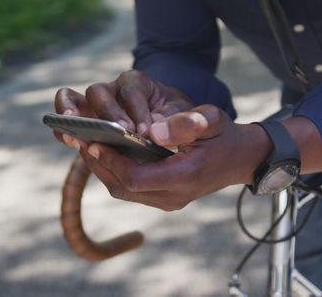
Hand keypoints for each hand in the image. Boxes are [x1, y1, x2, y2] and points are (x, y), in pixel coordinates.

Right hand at [54, 70, 192, 144]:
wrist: (175, 128)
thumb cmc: (184, 122)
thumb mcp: (199, 118)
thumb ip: (187, 122)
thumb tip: (156, 133)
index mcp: (139, 83)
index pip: (132, 90)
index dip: (135, 110)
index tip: (143, 133)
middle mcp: (113, 90)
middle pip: (99, 92)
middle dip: (108, 114)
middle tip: (121, 134)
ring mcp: (95, 105)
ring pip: (74, 100)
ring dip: (75, 118)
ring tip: (79, 137)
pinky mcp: (85, 122)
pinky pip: (66, 120)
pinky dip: (64, 129)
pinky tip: (72, 143)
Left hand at [79, 105, 270, 210]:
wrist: (241, 159)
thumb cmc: (223, 136)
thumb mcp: (211, 121)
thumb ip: (184, 124)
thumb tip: (152, 129)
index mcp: (185, 176)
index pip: (136, 177)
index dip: (111, 161)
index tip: (93, 141)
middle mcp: (174, 196)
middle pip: (123, 188)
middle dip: (99, 164)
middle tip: (79, 140)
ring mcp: (169, 201)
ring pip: (124, 191)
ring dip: (103, 169)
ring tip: (85, 145)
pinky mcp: (165, 198)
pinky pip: (132, 190)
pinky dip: (115, 173)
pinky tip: (105, 153)